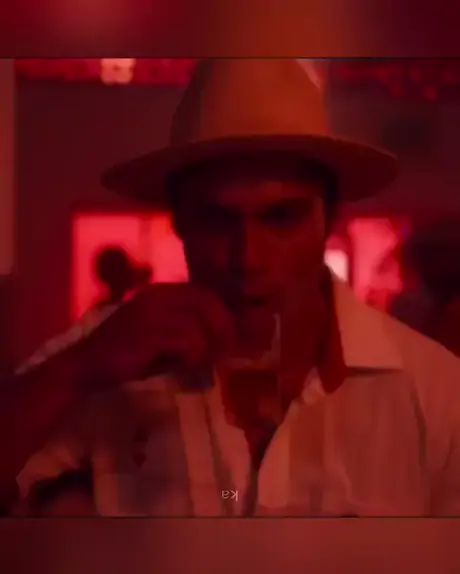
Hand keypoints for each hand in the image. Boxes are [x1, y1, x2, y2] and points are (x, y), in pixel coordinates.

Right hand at [82, 283, 232, 387]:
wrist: (88, 364)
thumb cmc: (126, 352)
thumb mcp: (159, 333)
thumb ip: (186, 330)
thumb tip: (220, 340)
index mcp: (161, 292)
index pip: (203, 293)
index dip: (221, 313)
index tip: (229, 335)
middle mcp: (157, 296)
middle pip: (205, 302)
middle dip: (221, 326)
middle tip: (225, 349)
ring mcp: (151, 313)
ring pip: (197, 324)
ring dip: (205, 346)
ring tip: (199, 362)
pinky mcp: (148, 334)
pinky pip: (186, 340)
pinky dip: (193, 355)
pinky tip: (186, 366)